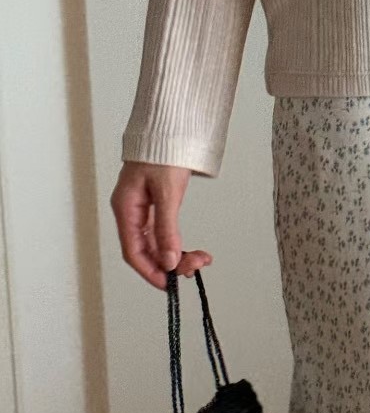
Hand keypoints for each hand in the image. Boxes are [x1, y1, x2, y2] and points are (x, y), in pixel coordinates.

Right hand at [110, 161, 212, 290]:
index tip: (169, 284)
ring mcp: (142, 211)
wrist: (170, 128)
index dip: (150, 272)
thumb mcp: (167, 192)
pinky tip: (193, 250)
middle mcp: (131, 212)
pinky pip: (163, 235)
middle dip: (170, 264)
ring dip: (177, 256)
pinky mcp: (155, 208)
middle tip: (195, 267)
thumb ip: (167, 228)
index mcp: (126, 208)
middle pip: (146, 252)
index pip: (132, 252)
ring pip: (157, 246)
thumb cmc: (162, 151)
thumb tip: (169, 261)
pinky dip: (178, 244)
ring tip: (201, 259)